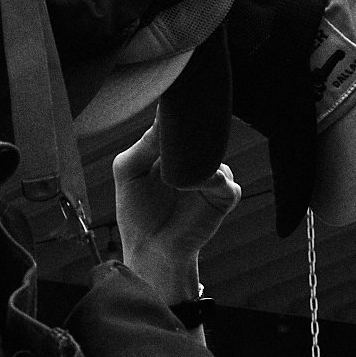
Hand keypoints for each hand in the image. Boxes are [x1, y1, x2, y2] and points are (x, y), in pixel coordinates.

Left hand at [114, 122, 240, 305]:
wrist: (151, 249)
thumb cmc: (136, 213)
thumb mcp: (128, 173)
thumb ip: (142, 146)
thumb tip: (161, 118)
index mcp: (171, 150)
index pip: (178, 122)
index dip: (176, 114)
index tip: (170, 107)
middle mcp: (193, 160)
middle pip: (202, 132)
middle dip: (193, 130)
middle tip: (180, 130)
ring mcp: (210, 176)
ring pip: (215, 154)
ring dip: (200, 158)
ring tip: (179, 170)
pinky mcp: (223, 197)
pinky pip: (226, 181)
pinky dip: (213, 180)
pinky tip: (194, 185)